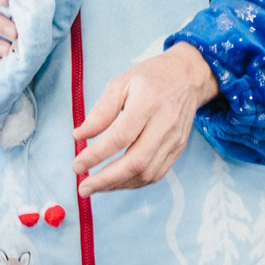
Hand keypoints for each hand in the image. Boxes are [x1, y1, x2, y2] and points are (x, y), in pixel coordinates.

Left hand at [73, 43, 214, 193]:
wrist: (187, 77)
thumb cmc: (151, 78)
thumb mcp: (121, 83)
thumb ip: (101, 111)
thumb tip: (80, 136)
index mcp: (148, 103)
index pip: (120, 136)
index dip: (96, 155)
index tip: (77, 165)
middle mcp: (164, 124)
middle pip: (136, 162)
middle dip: (106, 180)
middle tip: (84, 188)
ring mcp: (174, 140)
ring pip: (146, 173)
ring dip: (119, 184)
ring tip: (96, 186)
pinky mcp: (178, 149)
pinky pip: (156, 174)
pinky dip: (134, 182)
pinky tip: (117, 181)